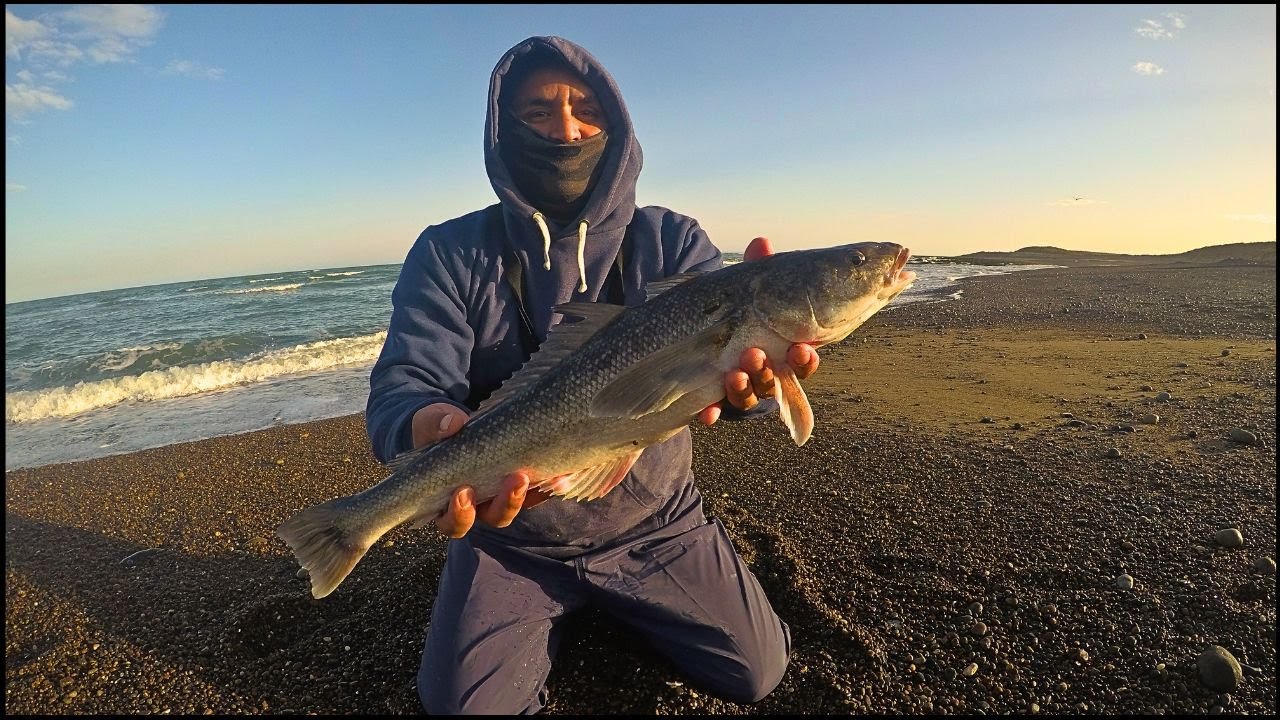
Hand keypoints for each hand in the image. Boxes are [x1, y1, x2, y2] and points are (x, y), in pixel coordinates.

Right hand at [411, 402, 549, 537]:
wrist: (460, 419)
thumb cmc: (438, 428)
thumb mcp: (431, 422)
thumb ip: (435, 424)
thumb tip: (453, 424)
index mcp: (448, 501)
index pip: (452, 522)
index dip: (458, 514)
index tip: (463, 492)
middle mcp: (479, 504)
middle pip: (493, 517)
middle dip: (505, 503)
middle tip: (514, 479)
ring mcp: (502, 493)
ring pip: (517, 505)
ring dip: (530, 494)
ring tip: (543, 475)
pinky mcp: (524, 480)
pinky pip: (540, 489)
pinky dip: (551, 484)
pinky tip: (563, 474)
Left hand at [698, 237, 820, 425]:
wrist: (687, 333)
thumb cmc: (732, 308)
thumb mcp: (743, 286)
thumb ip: (756, 270)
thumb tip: (761, 242)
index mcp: (779, 346)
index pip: (801, 360)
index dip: (804, 360)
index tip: (801, 349)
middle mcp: (763, 372)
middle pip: (775, 382)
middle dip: (768, 372)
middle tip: (756, 355)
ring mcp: (737, 388)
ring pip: (748, 398)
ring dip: (744, 389)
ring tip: (734, 374)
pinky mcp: (711, 399)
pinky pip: (713, 412)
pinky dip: (712, 412)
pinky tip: (707, 411)